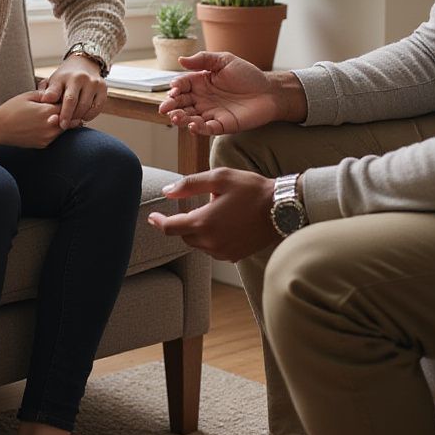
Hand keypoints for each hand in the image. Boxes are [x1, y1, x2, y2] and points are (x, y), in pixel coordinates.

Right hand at [0, 90, 63, 148]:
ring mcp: (47, 137)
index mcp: (48, 111)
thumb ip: (46, 94)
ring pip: (64, 129)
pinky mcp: (43, 144)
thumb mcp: (28, 95)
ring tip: (52, 116)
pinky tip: (45, 125)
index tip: (63, 98)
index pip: (68, 105)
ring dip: (62, 122)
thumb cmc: (11, 109)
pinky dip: (54, 131)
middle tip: (62, 108)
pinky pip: (55, 136)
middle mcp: (50, 126)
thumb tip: (58, 93)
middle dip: (68, 113)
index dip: (67, 101)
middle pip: (69, 119)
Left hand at [37, 55, 106, 128]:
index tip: (55, 121)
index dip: (62, 113)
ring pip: (87, 108)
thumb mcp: (53, 82)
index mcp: (68, 76)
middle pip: (78, 105)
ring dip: (79, 117)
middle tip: (63, 125)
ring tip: (71, 120)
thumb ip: (47, 92)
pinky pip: (97, 108)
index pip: (66, 99)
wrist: (83, 65)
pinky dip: (89, 115)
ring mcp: (94, 83)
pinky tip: (82, 115)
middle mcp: (83, 78)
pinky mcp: (103, 89)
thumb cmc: (65, 77)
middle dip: (69, 118)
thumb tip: (43, 100)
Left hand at [147, 168, 278, 261]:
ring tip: (217, 211)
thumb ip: (189, 185)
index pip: (170, 228)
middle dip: (183, 222)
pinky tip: (226, 223)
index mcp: (203, 222)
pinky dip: (212, 238)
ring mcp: (223, 252)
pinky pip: (214, 249)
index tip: (152, 217)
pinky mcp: (234, 256)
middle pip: (184, 236)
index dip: (158, 222)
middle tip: (195, 206)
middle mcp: (210, 242)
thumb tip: (167, 191)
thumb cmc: (251, 189)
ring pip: (199, 243)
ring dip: (199, 230)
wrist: (282, 208)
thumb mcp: (219, 178)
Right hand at [158, 52, 295, 135]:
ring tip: (176, 118)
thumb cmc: (248, 74)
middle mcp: (202, 99)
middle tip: (166, 109)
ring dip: (181, 119)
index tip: (173, 90)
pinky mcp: (222, 125)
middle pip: (182, 104)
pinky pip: (207, 129)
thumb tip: (180, 59)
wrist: (269, 91)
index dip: (175, 88)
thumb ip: (203, 59)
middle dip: (172, 107)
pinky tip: (192, 126)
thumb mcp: (224, 60)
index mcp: (200, 82)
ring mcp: (211, 113)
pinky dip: (198, 129)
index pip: (182, 86)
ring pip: (190, 118)